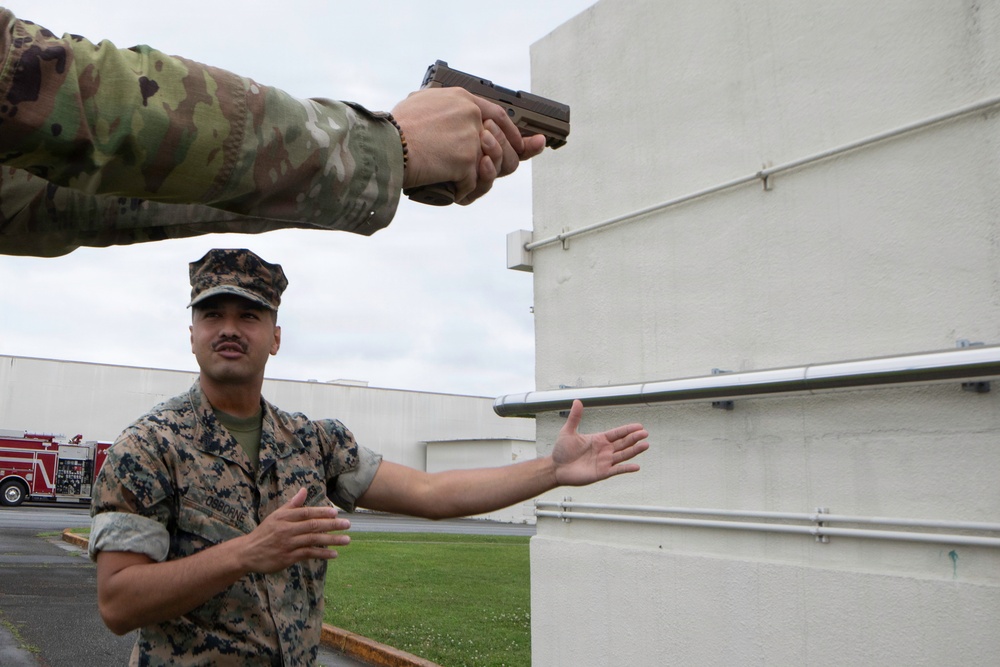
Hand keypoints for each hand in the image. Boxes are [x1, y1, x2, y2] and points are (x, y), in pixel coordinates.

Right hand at [239, 487, 350, 572]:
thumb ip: (292, 504)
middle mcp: (287, 530)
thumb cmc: (265, 532)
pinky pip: (308, 554)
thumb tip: (304, 490)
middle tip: (347, 524)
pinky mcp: (288, 557)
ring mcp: (288, 544)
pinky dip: (322, 554)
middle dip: (332, 525)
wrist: (248, 552)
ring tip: (346, 539)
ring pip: (313, 540)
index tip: (336, 513)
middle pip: (313, 525)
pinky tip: (334, 554)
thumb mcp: (276, 515)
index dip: (322, 512)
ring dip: (331, 540)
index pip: (306, 512)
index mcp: (284, 517)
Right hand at [391, 87, 547, 204]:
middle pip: (504, 142)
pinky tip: (451, 190)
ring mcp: (471, 138)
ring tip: (464, 179)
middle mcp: (471, 115)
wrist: (385, 145)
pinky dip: (461, 191)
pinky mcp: (467, 161)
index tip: (524, 144)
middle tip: (489, 170)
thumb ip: (443, 109)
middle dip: (503, 159)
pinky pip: (472, 184)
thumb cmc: (393, 130)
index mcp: (462, 99)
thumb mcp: (421, 104)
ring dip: (480, 178)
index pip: (498, 115)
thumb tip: (451, 116)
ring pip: (492, 167)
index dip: (512, 133)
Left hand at [551, 400, 649, 486]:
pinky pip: (617, 470)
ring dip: (634, 451)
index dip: (628, 429)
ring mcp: (605, 461)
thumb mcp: (568, 431)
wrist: (556, 468)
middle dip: (634, 438)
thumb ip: (575, 417)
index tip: (639, 426)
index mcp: (599, 439)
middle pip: (623, 443)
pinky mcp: (602, 473)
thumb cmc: (562, 450)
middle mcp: (605, 450)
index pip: (617, 433)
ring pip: (623, 455)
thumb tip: (577, 400)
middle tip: (645, 433)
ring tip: (645, 445)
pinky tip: (636, 466)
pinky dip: (626, 469)